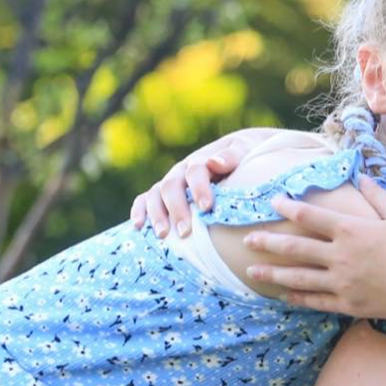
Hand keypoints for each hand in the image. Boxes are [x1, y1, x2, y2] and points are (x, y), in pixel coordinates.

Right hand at [129, 127, 274, 236]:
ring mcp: (171, 183)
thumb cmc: (247, 156)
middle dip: (177, 209)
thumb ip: (231, 156)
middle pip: (172, 186)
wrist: (241, 156)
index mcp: (202, 160)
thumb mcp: (244, 150)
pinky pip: (145, 200)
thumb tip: (213, 162)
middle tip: (185, 231)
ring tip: (163, 235)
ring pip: (156, 195)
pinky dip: (139, 211)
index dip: (199, 188)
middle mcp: (182, 171)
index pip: (195, 171)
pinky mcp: (163, 195)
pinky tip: (138, 227)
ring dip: (156, 214)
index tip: (206, 207)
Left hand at [241, 181, 385, 320]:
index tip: (273, 202)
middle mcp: (341, 256)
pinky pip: (318, 302)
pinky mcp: (351, 305)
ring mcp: (343, 283)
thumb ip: (377, 195)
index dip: (289, 208)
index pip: (310, 216)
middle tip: (247, 239)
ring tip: (252, 271)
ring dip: (273, 273)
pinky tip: (284, 296)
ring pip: (299, 277)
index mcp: (351, 229)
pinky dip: (299, 298)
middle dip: (269, 242)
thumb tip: (361, 176)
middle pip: (295, 248)